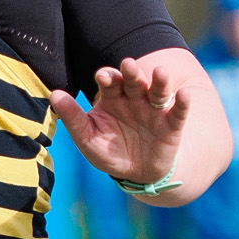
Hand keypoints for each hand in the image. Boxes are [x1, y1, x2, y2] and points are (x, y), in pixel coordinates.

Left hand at [51, 57, 189, 189]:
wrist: (137, 173)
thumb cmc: (110, 151)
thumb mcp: (88, 138)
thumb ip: (73, 118)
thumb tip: (54, 94)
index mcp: (113, 98)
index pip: (110, 83)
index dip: (107, 78)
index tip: (103, 77)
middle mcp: (134, 99)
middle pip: (134, 81)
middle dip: (132, 73)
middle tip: (128, 65)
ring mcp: (154, 110)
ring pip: (157, 91)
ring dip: (160, 81)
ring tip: (161, 73)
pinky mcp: (171, 125)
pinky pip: (178, 112)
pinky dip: (182, 103)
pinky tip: (184, 95)